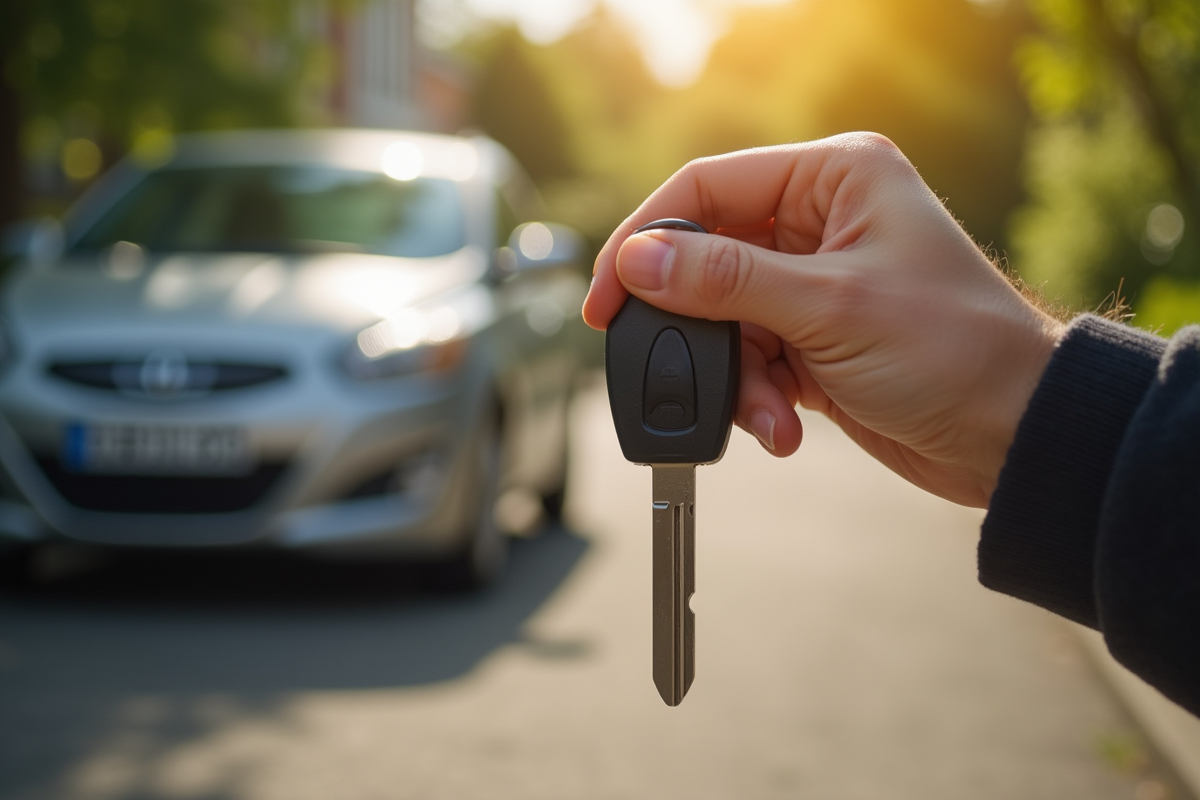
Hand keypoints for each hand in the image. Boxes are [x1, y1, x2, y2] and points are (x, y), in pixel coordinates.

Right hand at [583, 133, 1062, 507]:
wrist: (1014, 435)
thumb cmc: (957, 351)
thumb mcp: (831, 308)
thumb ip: (726, 281)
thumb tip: (640, 260)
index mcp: (834, 177)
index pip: (708, 188)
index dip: (647, 238)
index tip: (610, 294)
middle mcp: (819, 222)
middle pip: (707, 256)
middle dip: (693, 322)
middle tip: (663, 360)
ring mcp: (813, 283)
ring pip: (724, 319)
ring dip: (733, 376)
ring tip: (766, 414)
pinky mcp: (813, 339)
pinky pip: (750, 361)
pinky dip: (755, 399)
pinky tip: (782, 429)